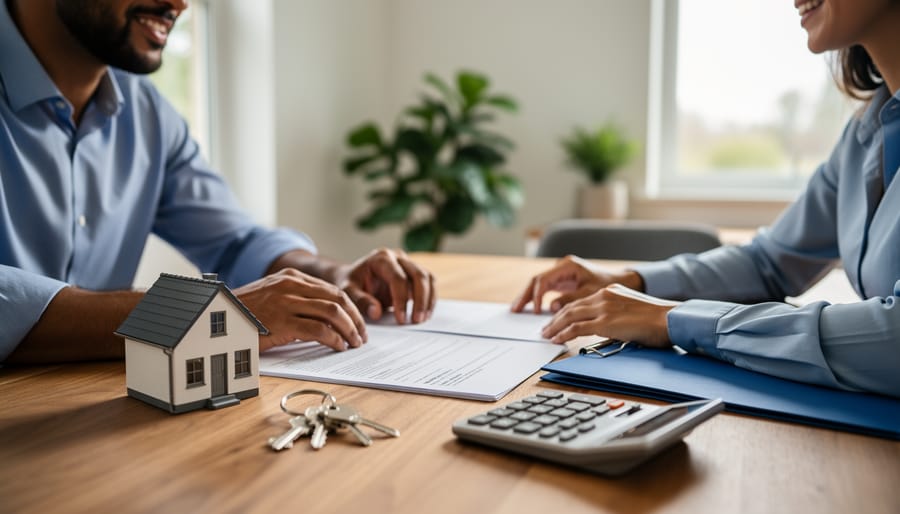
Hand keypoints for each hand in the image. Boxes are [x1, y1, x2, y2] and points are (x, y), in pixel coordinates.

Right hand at [235, 268, 366, 351]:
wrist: (217, 316)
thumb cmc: (245, 312)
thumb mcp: (273, 296)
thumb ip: (297, 299)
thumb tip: (327, 318)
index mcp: (291, 277)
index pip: (333, 290)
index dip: (351, 308)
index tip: (358, 323)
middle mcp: (291, 285)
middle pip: (338, 299)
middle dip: (355, 319)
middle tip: (362, 335)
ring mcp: (286, 302)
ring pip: (332, 312)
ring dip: (349, 329)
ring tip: (354, 343)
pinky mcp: (282, 321)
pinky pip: (318, 330)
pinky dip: (334, 339)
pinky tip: (338, 347)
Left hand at [337, 248, 435, 323]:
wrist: (354, 277)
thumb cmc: (351, 283)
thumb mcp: (348, 291)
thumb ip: (361, 301)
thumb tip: (376, 312)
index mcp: (381, 258)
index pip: (398, 278)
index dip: (401, 300)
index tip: (400, 319)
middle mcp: (397, 257)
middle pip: (419, 275)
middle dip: (420, 300)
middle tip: (416, 320)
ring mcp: (408, 263)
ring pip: (428, 278)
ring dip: (428, 299)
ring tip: (422, 318)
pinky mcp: (414, 272)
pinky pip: (429, 283)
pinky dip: (430, 299)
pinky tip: (425, 313)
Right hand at [511, 255, 643, 313]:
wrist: (620, 280)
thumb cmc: (607, 284)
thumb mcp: (590, 293)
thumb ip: (571, 299)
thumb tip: (551, 307)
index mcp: (568, 266)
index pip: (544, 279)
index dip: (537, 296)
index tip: (536, 311)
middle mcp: (561, 267)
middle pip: (537, 280)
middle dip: (525, 295)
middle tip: (515, 309)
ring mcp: (560, 273)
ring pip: (538, 284)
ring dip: (528, 296)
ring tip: (517, 309)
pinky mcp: (562, 280)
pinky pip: (545, 288)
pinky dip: (537, 298)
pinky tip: (530, 308)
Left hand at [540, 284, 677, 345]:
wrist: (670, 319)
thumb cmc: (658, 319)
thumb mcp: (632, 310)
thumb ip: (616, 315)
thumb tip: (609, 328)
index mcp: (610, 291)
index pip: (581, 301)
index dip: (566, 312)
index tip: (557, 320)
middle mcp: (604, 296)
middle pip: (571, 308)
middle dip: (555, 319)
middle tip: (545, 329)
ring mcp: (603, 308)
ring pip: (570, 316)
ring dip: (555, 327)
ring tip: (546, 336)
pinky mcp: (605, 322)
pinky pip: (577, 328)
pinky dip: (564, 334)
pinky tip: (557, 340)